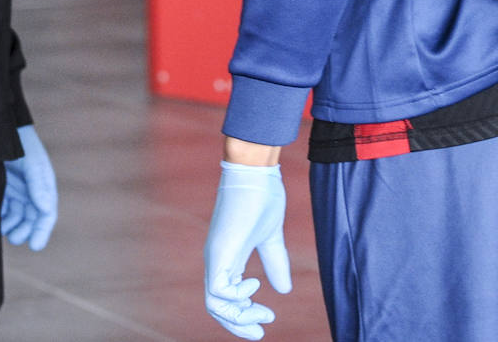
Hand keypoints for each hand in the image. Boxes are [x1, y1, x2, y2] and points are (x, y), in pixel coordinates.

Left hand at [2, 124, 57, 250]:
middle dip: (25, 231)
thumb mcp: (31, 162)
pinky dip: (1, 219)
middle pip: (31, 221)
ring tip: (4, 226)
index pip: (46, 214)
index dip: (42, 231)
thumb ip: (39, 185)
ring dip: (12, 227)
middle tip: (15, 236)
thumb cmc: (19, 144)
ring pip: (16, 220)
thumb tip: (47, 209)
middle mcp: (30, 193)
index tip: (35, 246)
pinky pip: (2, 213)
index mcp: (42, 187)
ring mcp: (14, 193)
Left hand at [204, 161, 291, 339]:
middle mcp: (217, 260)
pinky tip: (254, 285)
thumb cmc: (262, 198)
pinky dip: (236, 297)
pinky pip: (217, 290)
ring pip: (214, 303)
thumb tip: (283, 291)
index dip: (242, 315)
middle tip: (262, 329)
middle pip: (216, 306)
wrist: (255, 171)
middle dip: (239, 324)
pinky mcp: (219, 251)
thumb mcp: (272, 238)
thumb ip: (275, 262)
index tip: (267, 318)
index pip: (225, 298)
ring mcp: (216, 256)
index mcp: (228, 258)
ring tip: (263, 313)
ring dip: (238, 317)